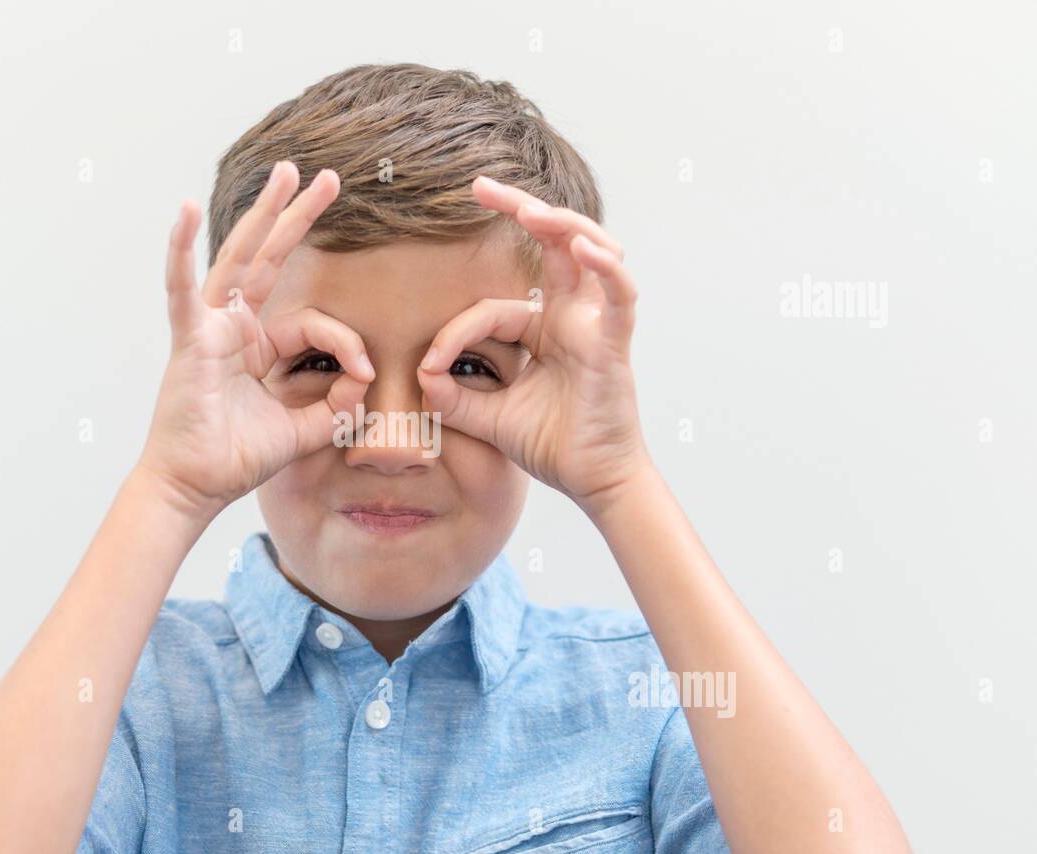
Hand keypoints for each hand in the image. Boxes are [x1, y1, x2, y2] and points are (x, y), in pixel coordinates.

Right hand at [137, 162, 375, 515]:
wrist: (195, 486)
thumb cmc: (237, 459)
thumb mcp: (303, 432)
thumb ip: (338, 409)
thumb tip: (368, 380)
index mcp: (259, 347)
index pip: (313, 323)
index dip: (346, 344)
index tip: (365, 373)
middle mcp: (234, 328)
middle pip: (271, 260)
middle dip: (300, 218)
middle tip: (328, 178)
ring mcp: (209, 328)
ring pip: (240, 258)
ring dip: (264, 214)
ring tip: (286, 172)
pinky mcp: (189, 339)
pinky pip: (183, 289)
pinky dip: (181, 250)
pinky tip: (186, 211)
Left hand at [417, 175, 651, 509]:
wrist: (592, 482)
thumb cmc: (552, 446)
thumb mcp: (489, 419)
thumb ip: (454, 398)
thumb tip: (419, 374)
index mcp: (544, 331)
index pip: (492, 310)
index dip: (456, 332)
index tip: (428, 366)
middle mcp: (573, 318)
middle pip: (554, 245)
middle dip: (521, 209)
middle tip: (480, 186)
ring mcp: (597, 326)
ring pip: (590, 255)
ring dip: (562, 225)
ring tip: (529, 207)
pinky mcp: (615, 344)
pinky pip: (620, 296)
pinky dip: (607, 268)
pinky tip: (584, 248)